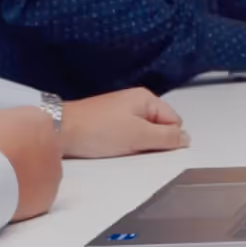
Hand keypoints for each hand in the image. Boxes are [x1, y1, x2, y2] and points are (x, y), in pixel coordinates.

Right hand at [0, 92, 61, 221]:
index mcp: (40, 120)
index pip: (27, 123)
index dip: (7, 132)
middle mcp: (54, 146)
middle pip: (34, 149)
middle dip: (17, 154)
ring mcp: (53, 175)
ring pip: (37, 173)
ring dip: (21, 176)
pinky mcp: (47, 199)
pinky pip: (35, 196)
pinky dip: (22, 197)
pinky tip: (2, 198)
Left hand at [61, 88, 188, 157]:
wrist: (59, 130)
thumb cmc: (95, 128)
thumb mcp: (139, 135)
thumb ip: (167, 137)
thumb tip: (186, 139)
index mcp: (147, 98)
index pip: (174, 122)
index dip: (167, 138)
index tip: (151, 145)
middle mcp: (135, 102)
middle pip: (159, 128)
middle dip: (151, 142)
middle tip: (134, 146)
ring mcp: (121, 113)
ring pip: (142, 134)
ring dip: (136, 145)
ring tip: (119, 147)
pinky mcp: (109, 123)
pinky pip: (127, 137)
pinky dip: (122, 145)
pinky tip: (110, 148)